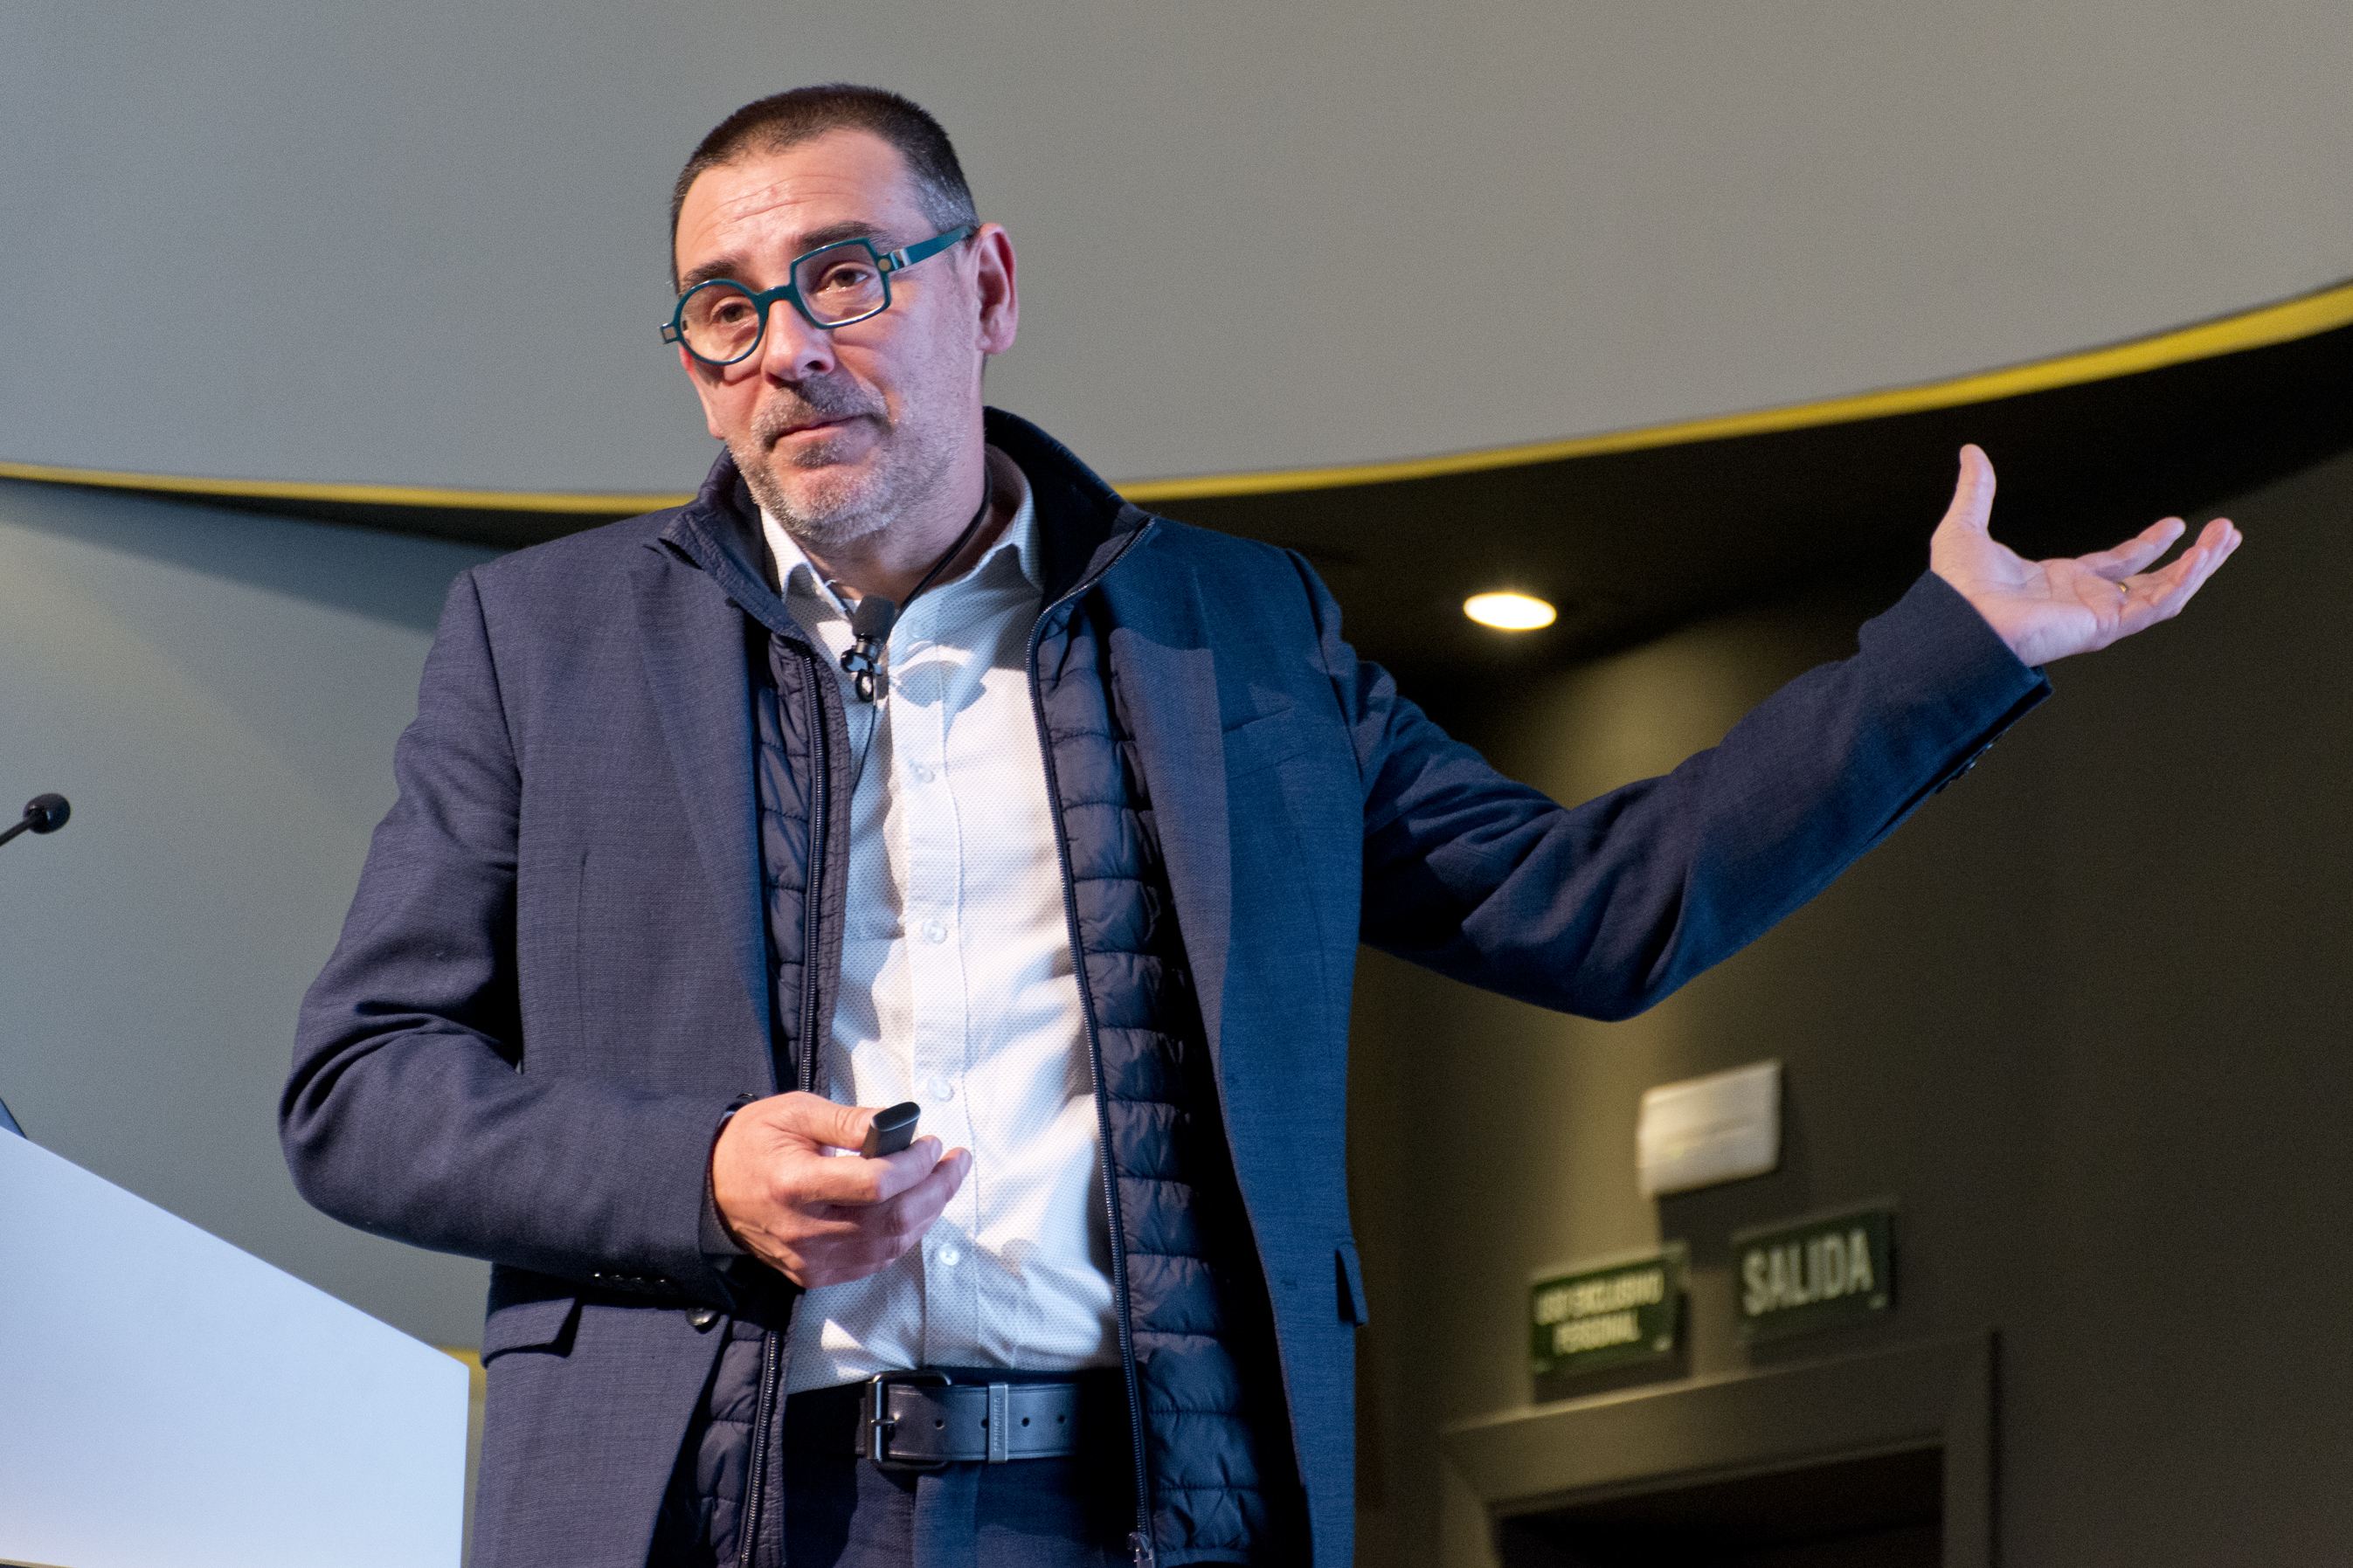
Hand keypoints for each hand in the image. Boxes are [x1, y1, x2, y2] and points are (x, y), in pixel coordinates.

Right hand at [710, 1092, 969, 1287]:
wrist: (711, 1188)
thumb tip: (899, 1124)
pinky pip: (873, 1261)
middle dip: (936, 1190)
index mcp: (795, 1184)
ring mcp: (810, 1258)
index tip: (932, 1142)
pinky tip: (915, 1210)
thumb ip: (849, 1120)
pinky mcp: (814, 1273)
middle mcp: (804, 1230)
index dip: (915, 1164)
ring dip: (927, 1214)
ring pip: (889, 1246)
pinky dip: (903, 1236)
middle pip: (891, 1220)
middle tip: (955, 1162)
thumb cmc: (754, 1144)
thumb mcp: (796, 1112)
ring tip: (943, 1182)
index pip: (875, 1184)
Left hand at [1929, 444, 2241, 666]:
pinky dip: (2184, 582)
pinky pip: (2158, 606)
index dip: (2148, 545)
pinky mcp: (2106, 627)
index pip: (2117, 565)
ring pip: (2165, 594)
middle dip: (2192, 560)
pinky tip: (2203, 557)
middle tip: (2225, 534)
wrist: (1957, 622)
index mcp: (2060, 583)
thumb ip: (1977, 490)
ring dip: (2200, 567)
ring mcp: (2098, 616)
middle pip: (2153, 582)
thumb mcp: (1967, 527)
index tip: (2175, 525)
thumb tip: (1970, 452)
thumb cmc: (1955, 589)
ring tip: (2228, 537)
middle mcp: (2084, 602)